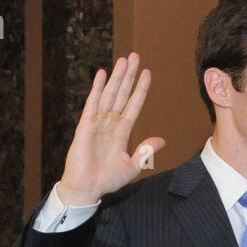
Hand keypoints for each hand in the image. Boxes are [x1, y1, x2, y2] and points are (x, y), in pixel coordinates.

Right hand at [58, 52, 165, 206]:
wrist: (87, 189)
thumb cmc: (107, 180)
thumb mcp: (132, 166)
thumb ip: (145, 152)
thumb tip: (161, 140)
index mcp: (121, 132)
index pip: (133, 105)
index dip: (140, 89)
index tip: (147, 74)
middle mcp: (110, 123)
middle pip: (122, 94)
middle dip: (129, 76)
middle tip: (135, 56)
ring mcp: (97, 123)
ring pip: (110, 95)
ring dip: (117, 77)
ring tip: (124, 60)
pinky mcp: (85, 126)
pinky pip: (92, 104)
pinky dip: (98, 89)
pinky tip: (102, 74)